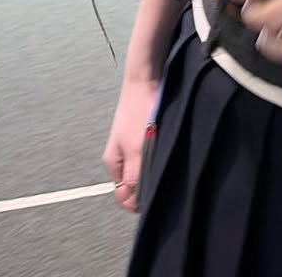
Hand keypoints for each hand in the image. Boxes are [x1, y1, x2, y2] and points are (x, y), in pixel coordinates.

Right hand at [102, 75, 159, 212]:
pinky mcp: (145, 135)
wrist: (146, 79)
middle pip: (135, 183)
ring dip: (155, 169)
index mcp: (114, 163)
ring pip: (145, 169)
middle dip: (148, 185)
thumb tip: (135, 202)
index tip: (154, 198)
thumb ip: (134, 177)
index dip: (137, 201)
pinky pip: (152, 154)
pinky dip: (159, 155)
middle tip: (162, 177)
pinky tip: (167, 148)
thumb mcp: (136, 150)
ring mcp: (134, 145)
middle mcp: (122, 157)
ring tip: (165, 160)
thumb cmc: (138, 111)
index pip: (123, 196)